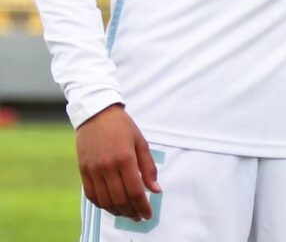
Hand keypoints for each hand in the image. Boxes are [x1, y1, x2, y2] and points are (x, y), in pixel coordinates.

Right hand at [76, 104, 159, 220]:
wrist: (96, 114)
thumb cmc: (122, 127)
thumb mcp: (141, 142)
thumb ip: (148, 167)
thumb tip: (155, 190)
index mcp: (125, 158)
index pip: (135, 190)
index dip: (142, 206)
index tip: (148, 214)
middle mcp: (107, 166)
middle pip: (120, 198)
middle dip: (131, 212)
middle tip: (139, 217)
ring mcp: (93, 169)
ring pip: (104, 200)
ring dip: (117, 211)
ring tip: (127, 214)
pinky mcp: (83, 170)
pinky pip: (91, 194)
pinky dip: (101, 204)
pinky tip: (111, 206)